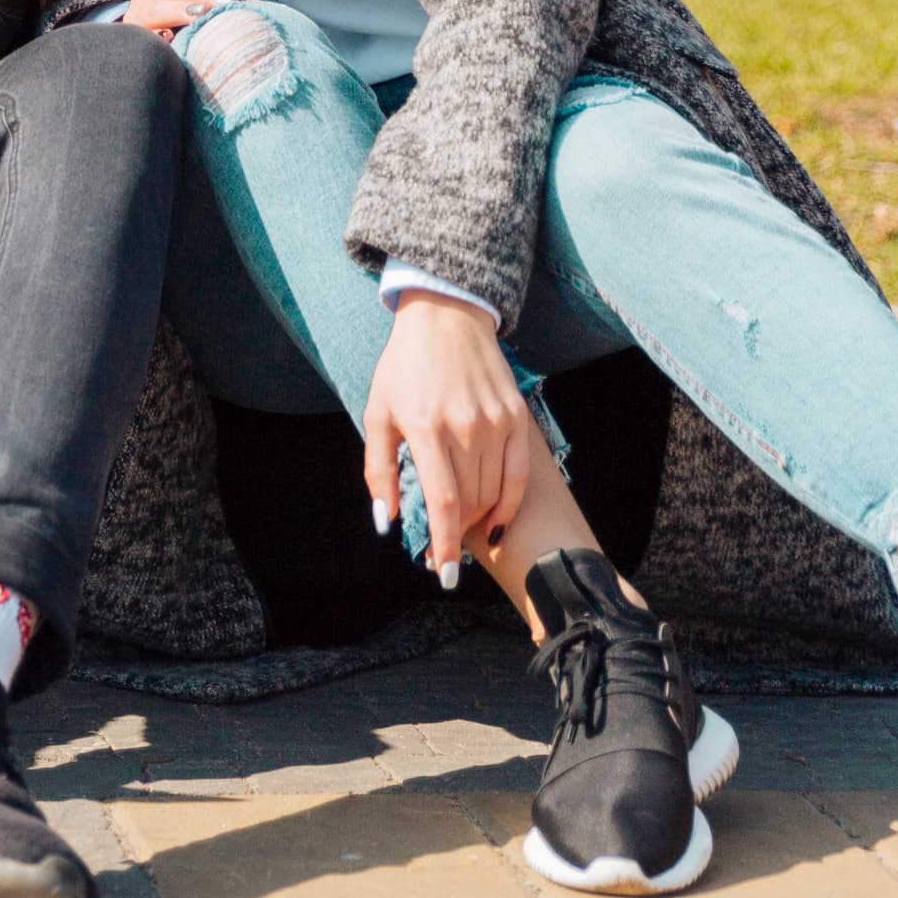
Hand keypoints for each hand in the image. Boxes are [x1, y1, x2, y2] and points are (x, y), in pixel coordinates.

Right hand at [121, 0, 239, 36]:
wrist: (147, 53)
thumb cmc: (187, 28)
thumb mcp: (197, 7)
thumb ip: (214, 3)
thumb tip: (243, 8)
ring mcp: (137, 13)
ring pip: (157, 7)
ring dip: (181, 10)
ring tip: (203, 14)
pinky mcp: (132, 37)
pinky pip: (143, 35)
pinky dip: (157, 35)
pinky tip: (170, 38)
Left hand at [364, 293, 531, 584]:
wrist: (445, 320)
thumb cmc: (404, 370)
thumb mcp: (378, 416)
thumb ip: (379, 472)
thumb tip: (386, 522)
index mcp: (426, 428)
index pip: (443, 502)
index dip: (445, 544)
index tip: (446, 576)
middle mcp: (465, 427)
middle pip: (469, 502)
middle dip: (454, 535)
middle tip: (441, 552)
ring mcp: (496, 422)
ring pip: (492, 493)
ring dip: (476, 520)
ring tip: (459, 529)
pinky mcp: (517, 418)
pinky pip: (519, 477)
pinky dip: (508, 505)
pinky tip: (494, 522)